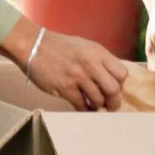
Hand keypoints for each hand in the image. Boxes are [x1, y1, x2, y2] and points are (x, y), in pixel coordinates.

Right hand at [7, 22, 126, 110]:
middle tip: (110, 105)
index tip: (114, 89)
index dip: (120, 84)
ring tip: (93, 105)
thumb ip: (99, 60)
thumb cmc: (58, 46)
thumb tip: (111, 79)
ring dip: (97, 105)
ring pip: (98, 100)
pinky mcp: (64, 88)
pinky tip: (82, 107)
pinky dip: (84, 109)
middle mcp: (90, 64)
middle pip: (114, 89)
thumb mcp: (84, 46)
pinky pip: (81, 105)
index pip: (122, 74)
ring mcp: (77, 77)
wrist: (32, 45)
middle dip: (114, 101)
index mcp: (97, 52)